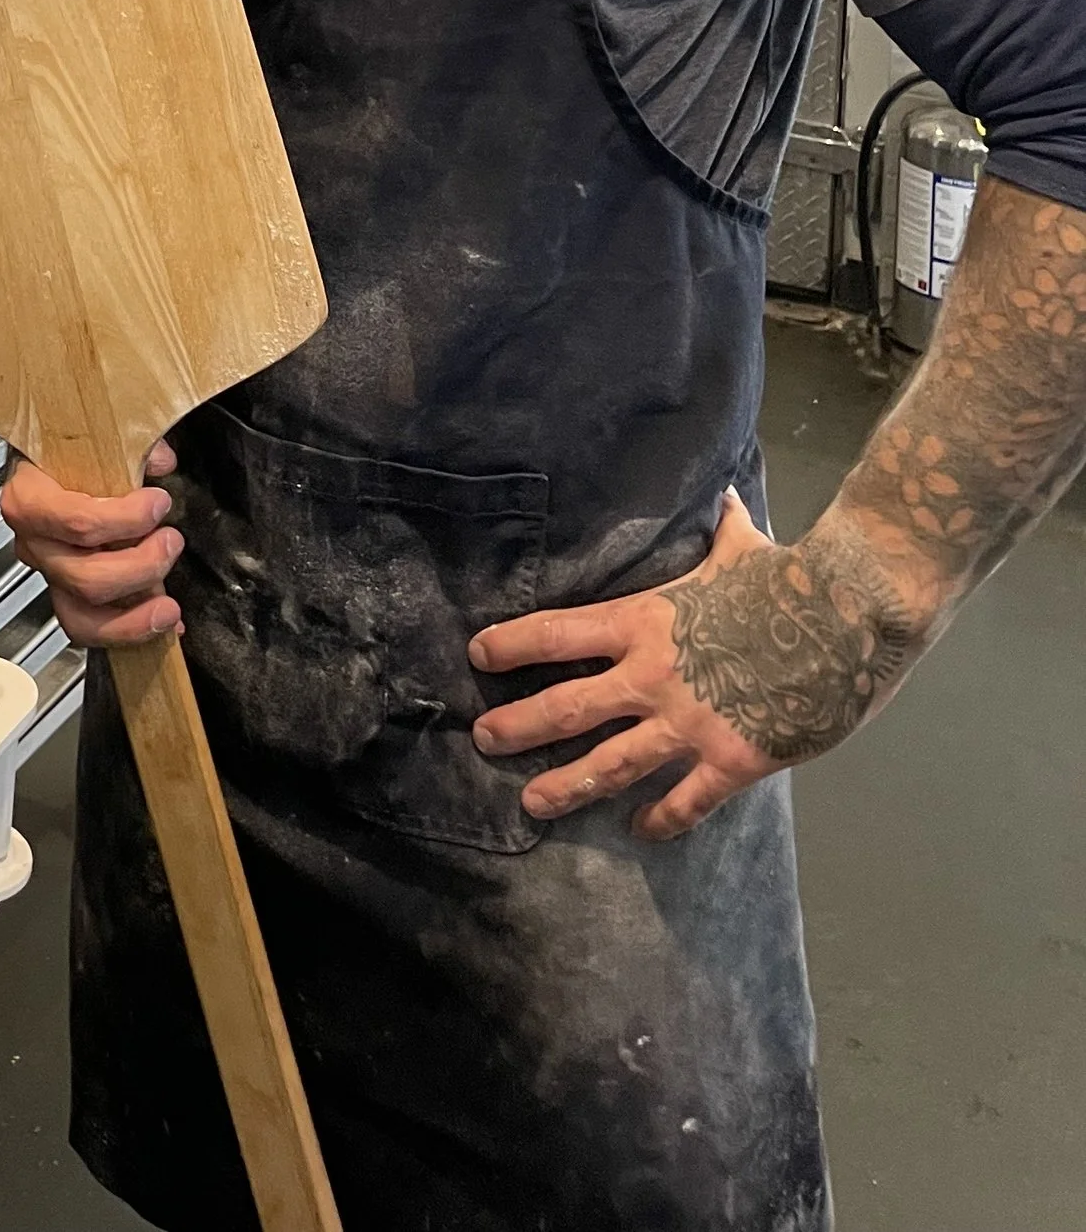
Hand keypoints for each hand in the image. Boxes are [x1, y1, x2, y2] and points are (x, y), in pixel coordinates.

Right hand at [0, 442, 181, 646]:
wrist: (49, 465)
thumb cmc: (67, 452)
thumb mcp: (93, 436)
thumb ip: (128, 442)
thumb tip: (159, 458)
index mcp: (29, 497)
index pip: (75, 521)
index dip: (124, 519)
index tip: (158, 503)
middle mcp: (34, 543)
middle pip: (84, 577)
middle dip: (139, 566)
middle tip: (170, 542)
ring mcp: (50, 575)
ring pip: (82, 617)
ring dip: (134, 616)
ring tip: (169, 604)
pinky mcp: (69, 598)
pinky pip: (92, 630)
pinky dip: (133, 631)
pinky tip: (164, 622)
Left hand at [469, 488, 790, 840]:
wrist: (847, 617)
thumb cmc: (789, 578)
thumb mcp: (742, 548)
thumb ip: (724, 529)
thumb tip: (728, 495)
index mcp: (644, 621)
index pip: (559, 633)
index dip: (513, 645)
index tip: (479, 655)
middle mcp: (652, 675)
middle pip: (568, 707)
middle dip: (519, 726)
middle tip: (482, 740)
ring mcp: (688, 722)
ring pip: (611, 764)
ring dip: (567, 785)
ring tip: (532, 802)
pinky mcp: (730, 760)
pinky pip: (685, 801)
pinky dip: (661, 819)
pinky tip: (642, 830)